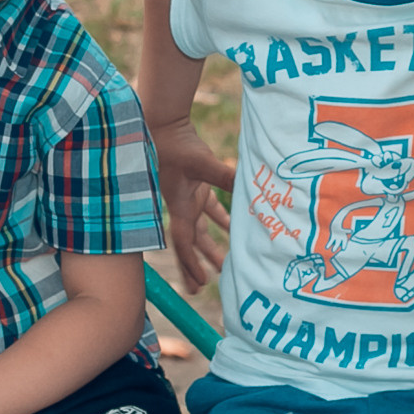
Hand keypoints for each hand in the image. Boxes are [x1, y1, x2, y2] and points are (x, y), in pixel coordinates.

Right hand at [151, 118, 234, 290]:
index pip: (183, 243)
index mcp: (178, 206)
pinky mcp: (196, 185)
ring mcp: (188, 197)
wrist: (164, 124)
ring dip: (210, 246)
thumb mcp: (202, 163)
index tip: (199, 283)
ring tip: (221, 266)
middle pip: (188, 243)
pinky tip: (233, 229)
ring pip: (199, 229)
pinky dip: (221, 220)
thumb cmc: (178, 145)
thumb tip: (250, 190)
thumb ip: (226, 177)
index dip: (190, 264)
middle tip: (199, 289)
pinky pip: (209, 208)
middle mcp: (181, 206)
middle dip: (193, 266)